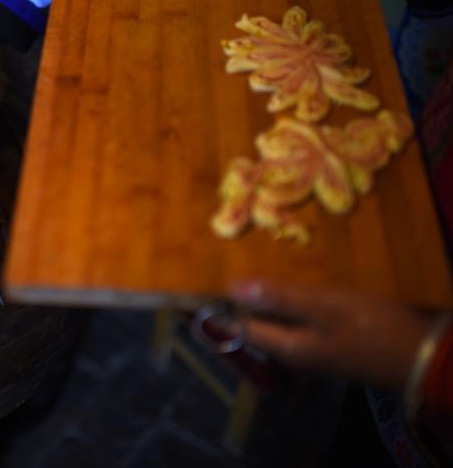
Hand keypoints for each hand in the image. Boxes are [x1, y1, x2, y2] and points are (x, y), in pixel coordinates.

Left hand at [231, 280, 431, 389]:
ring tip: (255, 271)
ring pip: (278, 325)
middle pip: (258, 327)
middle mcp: (294, 353)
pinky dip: (289, 306)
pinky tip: (293, 286)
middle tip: (227, 269)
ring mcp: (314, 351)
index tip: (204, 285)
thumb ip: (279, 298)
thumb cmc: (372, 328)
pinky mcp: (331, 343)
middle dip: (243, 302)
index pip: (241, 328)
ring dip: (267, 302)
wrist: (423, 357)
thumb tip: (233, 289)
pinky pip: (298, 323)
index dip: (223, 308)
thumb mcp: (324, 307)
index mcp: (287, 347)